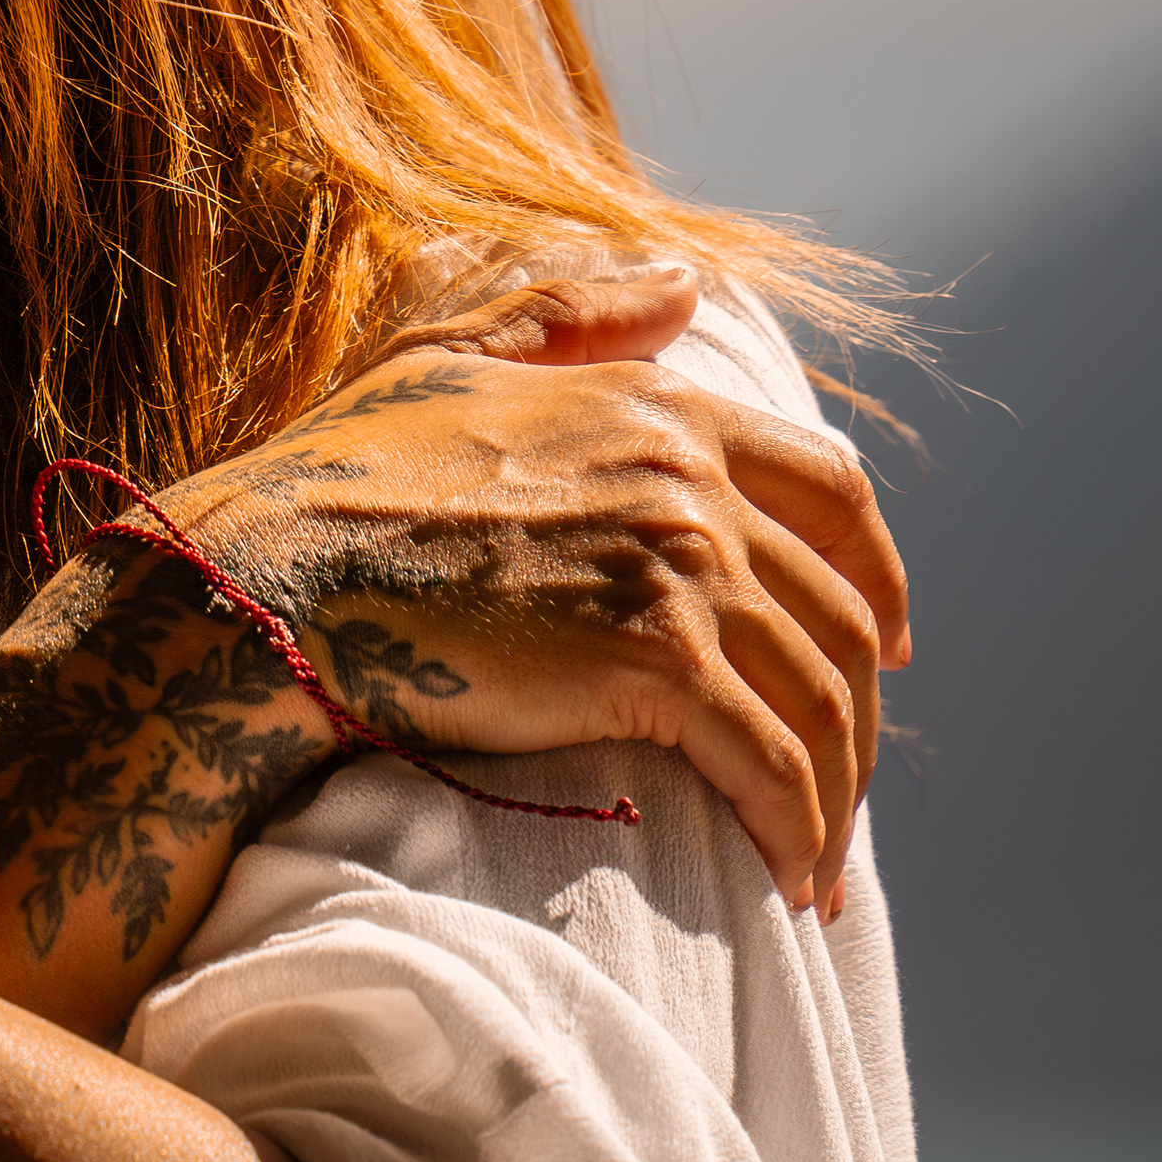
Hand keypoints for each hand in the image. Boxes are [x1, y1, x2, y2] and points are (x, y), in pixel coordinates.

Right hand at [171, 267, 910, 913]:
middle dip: (863, 710)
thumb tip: (684, 281)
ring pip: (823, 697)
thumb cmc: (336, 474)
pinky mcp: (654, 664)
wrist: (272, 570)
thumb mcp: (450, 354)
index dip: (879, 572)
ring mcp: (680, 569)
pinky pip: (773, 765)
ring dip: (839, 791)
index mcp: (660, 408)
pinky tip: (791, 881)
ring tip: (817, 856)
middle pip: (843, 611)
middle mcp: (691, 480)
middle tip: (846, 779)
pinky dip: (800, 830)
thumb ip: (571, 313)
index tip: (890, 643)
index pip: (832, 491)